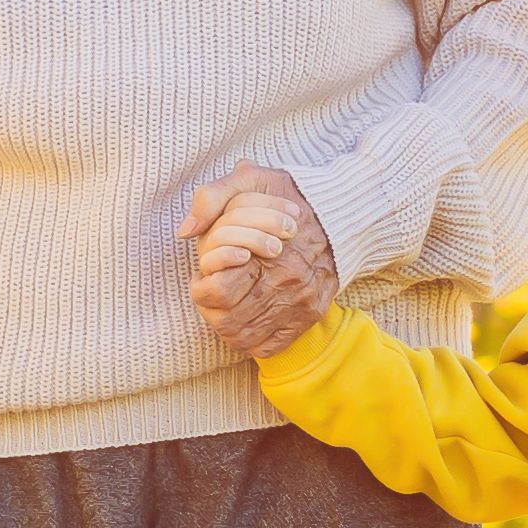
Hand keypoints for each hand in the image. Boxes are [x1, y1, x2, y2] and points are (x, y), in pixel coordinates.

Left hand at [182, 162, 336, 358]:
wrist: (341, 212)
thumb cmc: (287, 196)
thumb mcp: (249, 180)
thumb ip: (211, 199)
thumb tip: (186, 231)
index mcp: (268, 252)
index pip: (218, 292)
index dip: (201, 288)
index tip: (204, 275)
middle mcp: (288, 282)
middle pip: (228, 322)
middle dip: (210, 310)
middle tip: (211, 294)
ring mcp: (301, 302)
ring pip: (245, 338)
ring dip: (226, 327)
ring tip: (225, 308)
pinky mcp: (311, 314)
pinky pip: (271, 346)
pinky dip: (252, 341)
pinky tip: (247, 320)